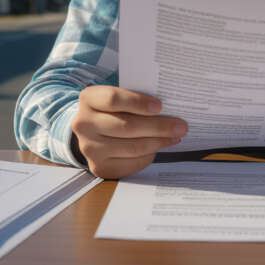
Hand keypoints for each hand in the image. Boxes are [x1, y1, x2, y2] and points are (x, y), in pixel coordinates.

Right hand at [70, 86, 186, 179]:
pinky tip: (158, 147)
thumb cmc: (111, 109)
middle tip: (180, 126)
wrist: (90, 131)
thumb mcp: (116, 97)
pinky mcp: (99, 167)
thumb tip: (169, 109)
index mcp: (88, 99)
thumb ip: (134, 99)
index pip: (113, 99)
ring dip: (158, 142)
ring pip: (132, 147)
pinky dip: (149, 155)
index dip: (138, 102)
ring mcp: (89, 148)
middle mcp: (83, 124)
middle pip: (126, 126)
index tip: (160, 106)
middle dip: (158, 126)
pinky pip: (131, 163)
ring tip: (174, 136)